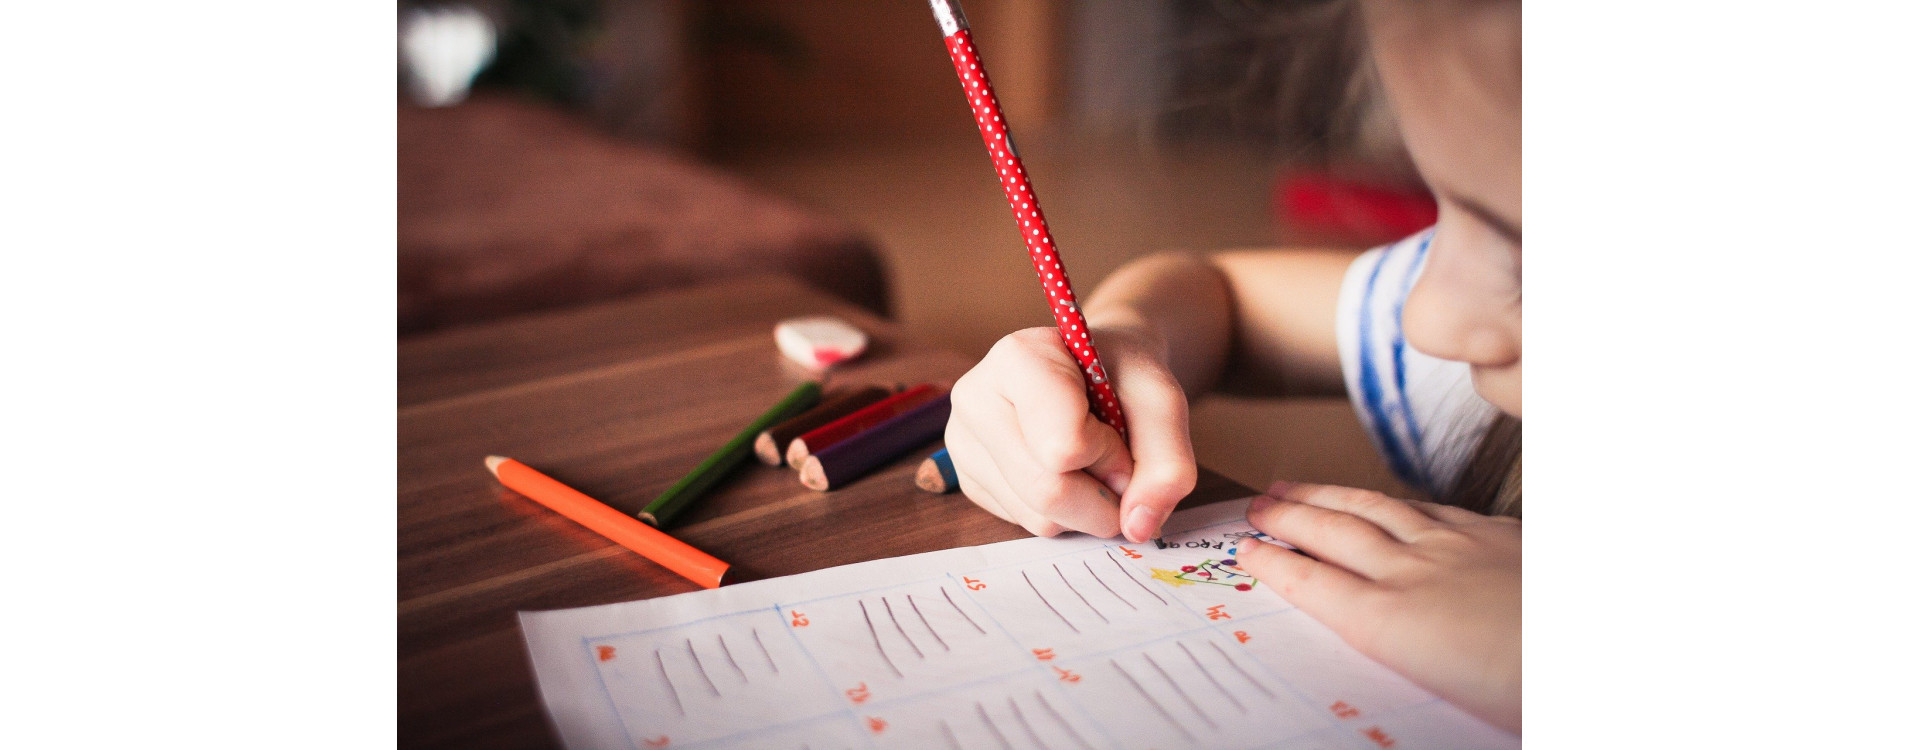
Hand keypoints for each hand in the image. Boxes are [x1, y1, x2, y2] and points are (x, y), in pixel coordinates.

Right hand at [945, 325, 1196, 540]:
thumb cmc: (1123, 375)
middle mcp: (975, 398)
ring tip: (1089, 461)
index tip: (1119, 429)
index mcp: (1016, 358)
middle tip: (1118, 464)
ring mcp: (964, 442)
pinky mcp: (968, 480)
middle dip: (1103, 496)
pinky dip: (1063, 513)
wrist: (1096, 369)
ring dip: (1086, 508)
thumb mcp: (1162, 401)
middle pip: (1047, 491)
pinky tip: (1064, 472)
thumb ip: (1168, 462)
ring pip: (1038, 517)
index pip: (1064, 446)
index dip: (1110, 454)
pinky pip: (1025, 524)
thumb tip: (1138, 527)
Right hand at [1236, 481, 1521, 733]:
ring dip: (1329, 497)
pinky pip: (1430, 508)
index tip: (1243, 549)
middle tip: (1256, 504)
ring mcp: (1457, 547)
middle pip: (1335, 534)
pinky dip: (1394, 501)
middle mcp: (1414, 575)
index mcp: (1392, 624)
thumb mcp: (1447, 697)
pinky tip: (1389, 501)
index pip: (1313, 584)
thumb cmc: (1527, 690)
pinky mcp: (1498, 536)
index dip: (1274, 563)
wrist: (1600, 649)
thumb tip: (1371, 637)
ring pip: (1376, 510)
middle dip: (1289, 517)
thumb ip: (1400, 654)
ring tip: (1297, 487)